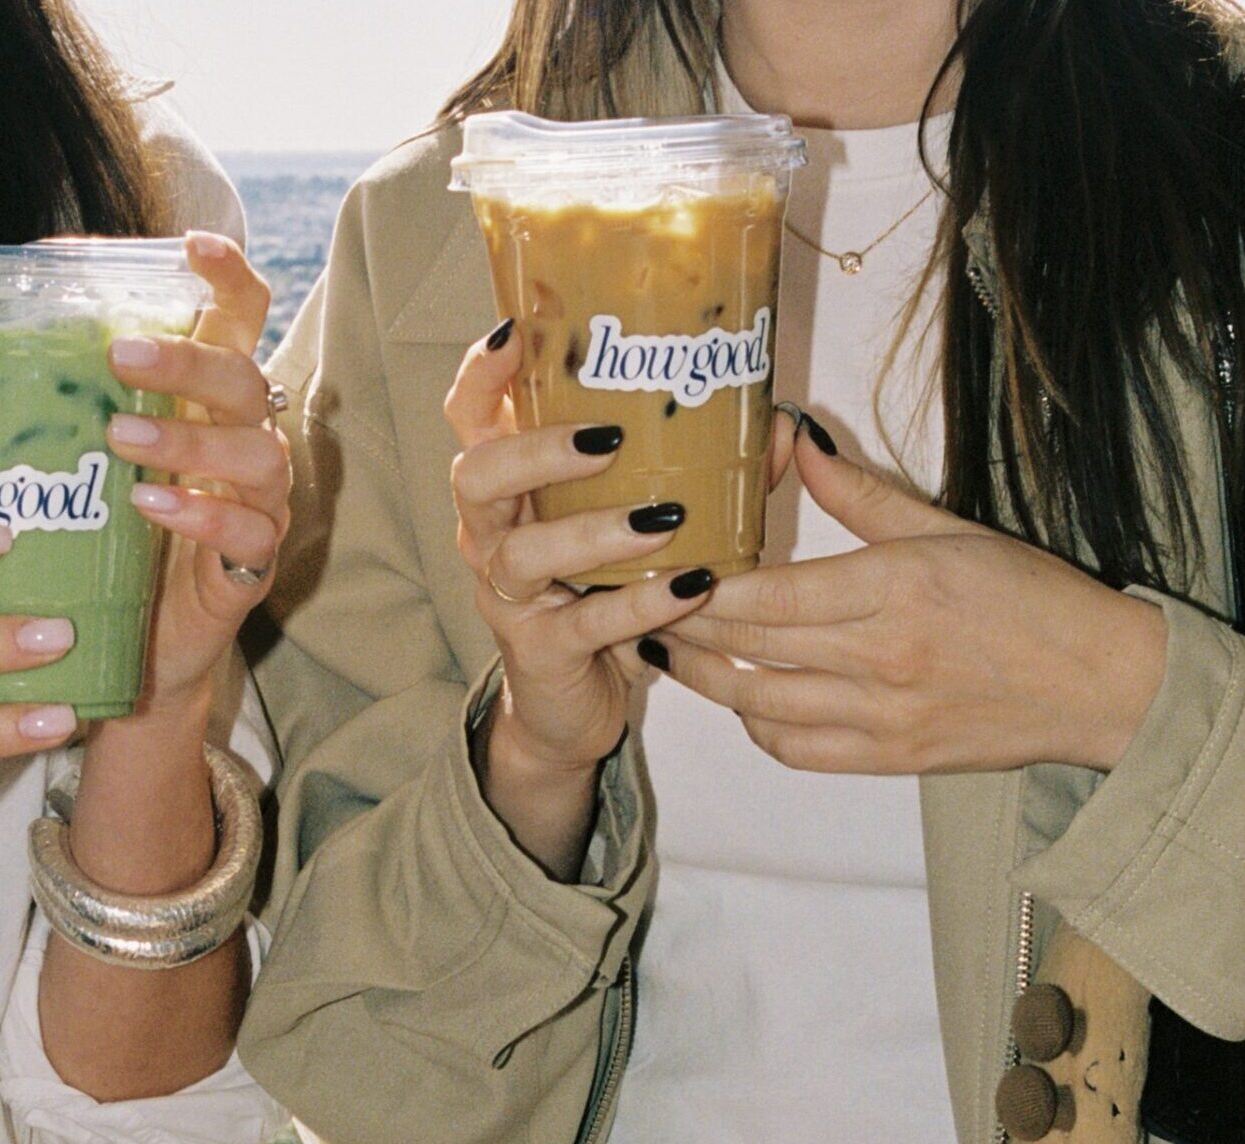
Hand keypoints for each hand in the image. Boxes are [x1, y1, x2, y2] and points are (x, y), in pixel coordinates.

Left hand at [101, 231, 290, 726]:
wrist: (130, 656)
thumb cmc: (95, 546)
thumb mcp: (52, 465)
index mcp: (200, 403)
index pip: (235, 321)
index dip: (226, 277)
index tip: (193, 246)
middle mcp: (240, 444)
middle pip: (243, 379)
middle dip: (185, 361)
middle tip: (117, 355)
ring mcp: (254, 507)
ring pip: (255, 453)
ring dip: (190, 440)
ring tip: (119, 438)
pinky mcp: (249, 568)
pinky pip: (247, 533)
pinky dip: (201, 515)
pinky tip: (151, 506)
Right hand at [448, 321, 793, 873]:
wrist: (570, 709)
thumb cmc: (601, 599)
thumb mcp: (633, 528)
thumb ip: (691, 474)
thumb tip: (775, 422)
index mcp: (507, 492)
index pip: (469, 417)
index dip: (485, 373)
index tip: (521, 333)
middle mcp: (489, 539)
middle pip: (476, 477)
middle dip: (535, 451)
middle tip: (607, 438)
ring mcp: (507, 599)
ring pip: (523, 554)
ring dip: (592, 530)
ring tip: (661, 519)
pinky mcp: (538, 653)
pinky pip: (583, 623)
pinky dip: (638, 603)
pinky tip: (689, 588)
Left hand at [642, 427, 1168, 774]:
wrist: (1100, 685)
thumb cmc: (1029, 600)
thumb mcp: (949, 529)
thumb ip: (861, 494)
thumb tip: (797, 440)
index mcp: (894, 589)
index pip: (767, 594)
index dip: (701, 588)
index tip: (659, 569)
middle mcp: (879, 657)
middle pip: (749, 645)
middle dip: (682, 626)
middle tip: (636, 606)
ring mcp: (880, 716)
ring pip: (757, 702)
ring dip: (703, 678)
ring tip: (666, 650)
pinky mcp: (887, 759)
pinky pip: (794, 749)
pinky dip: (754, 726)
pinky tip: (738, 700)